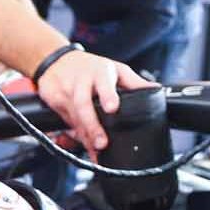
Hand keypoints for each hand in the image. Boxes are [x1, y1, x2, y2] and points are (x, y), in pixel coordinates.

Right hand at [34, 52, 152, 152]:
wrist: (55, 60)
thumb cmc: (90, 66)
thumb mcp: (114, 69)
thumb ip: (134, 82)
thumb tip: (156, 90)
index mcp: (99, 72)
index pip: (103, 82)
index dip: (108, 95)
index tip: (112, 107)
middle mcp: (80, 81)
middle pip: (84, 105)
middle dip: (92, 126)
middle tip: (102, 143)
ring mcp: (64, 91)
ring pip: (74, 118)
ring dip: (85, 136)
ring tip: (96, 150)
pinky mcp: (52, 100)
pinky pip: (65, 122)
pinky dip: (75, 136)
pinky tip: (84, 144)